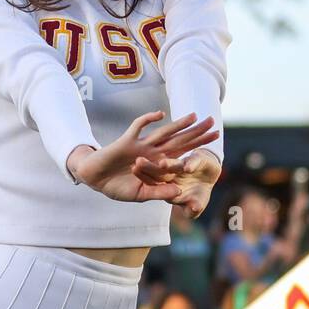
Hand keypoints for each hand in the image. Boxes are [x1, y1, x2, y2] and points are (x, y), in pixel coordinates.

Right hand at [68, 112, 219, 202]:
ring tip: (195, 115)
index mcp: (157, 164)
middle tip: (213, 122)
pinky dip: (148, 120)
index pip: (182, 153)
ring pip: (163, 133)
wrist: (94, 178)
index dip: (198, 145)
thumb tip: (179, 192)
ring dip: (179, 125)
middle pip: (178, 140)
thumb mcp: (140, 194)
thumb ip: (159, 192)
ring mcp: (140, 146)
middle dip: (196, 132)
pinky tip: (160, 114)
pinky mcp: (126, 142)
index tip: (214, 139)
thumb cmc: (116, 186)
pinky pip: (138, 128)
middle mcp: (152, 152)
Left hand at [136, 148, 221, 219]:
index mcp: (165, 186)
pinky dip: (192, 164)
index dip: (144, 179)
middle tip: (138, 162)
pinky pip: (194, 161)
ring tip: (163, 164)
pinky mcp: (196, 160)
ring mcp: (184, 167)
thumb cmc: (198, 193)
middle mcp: (172, 175)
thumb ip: (192, 209)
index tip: (134, 172)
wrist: (209, 174)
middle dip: (148, 168)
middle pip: (158, 172)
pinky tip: (189, 167)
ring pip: (174, 164)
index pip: (151, 182)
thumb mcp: (197, 203)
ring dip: (169, 164)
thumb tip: (193, 211)